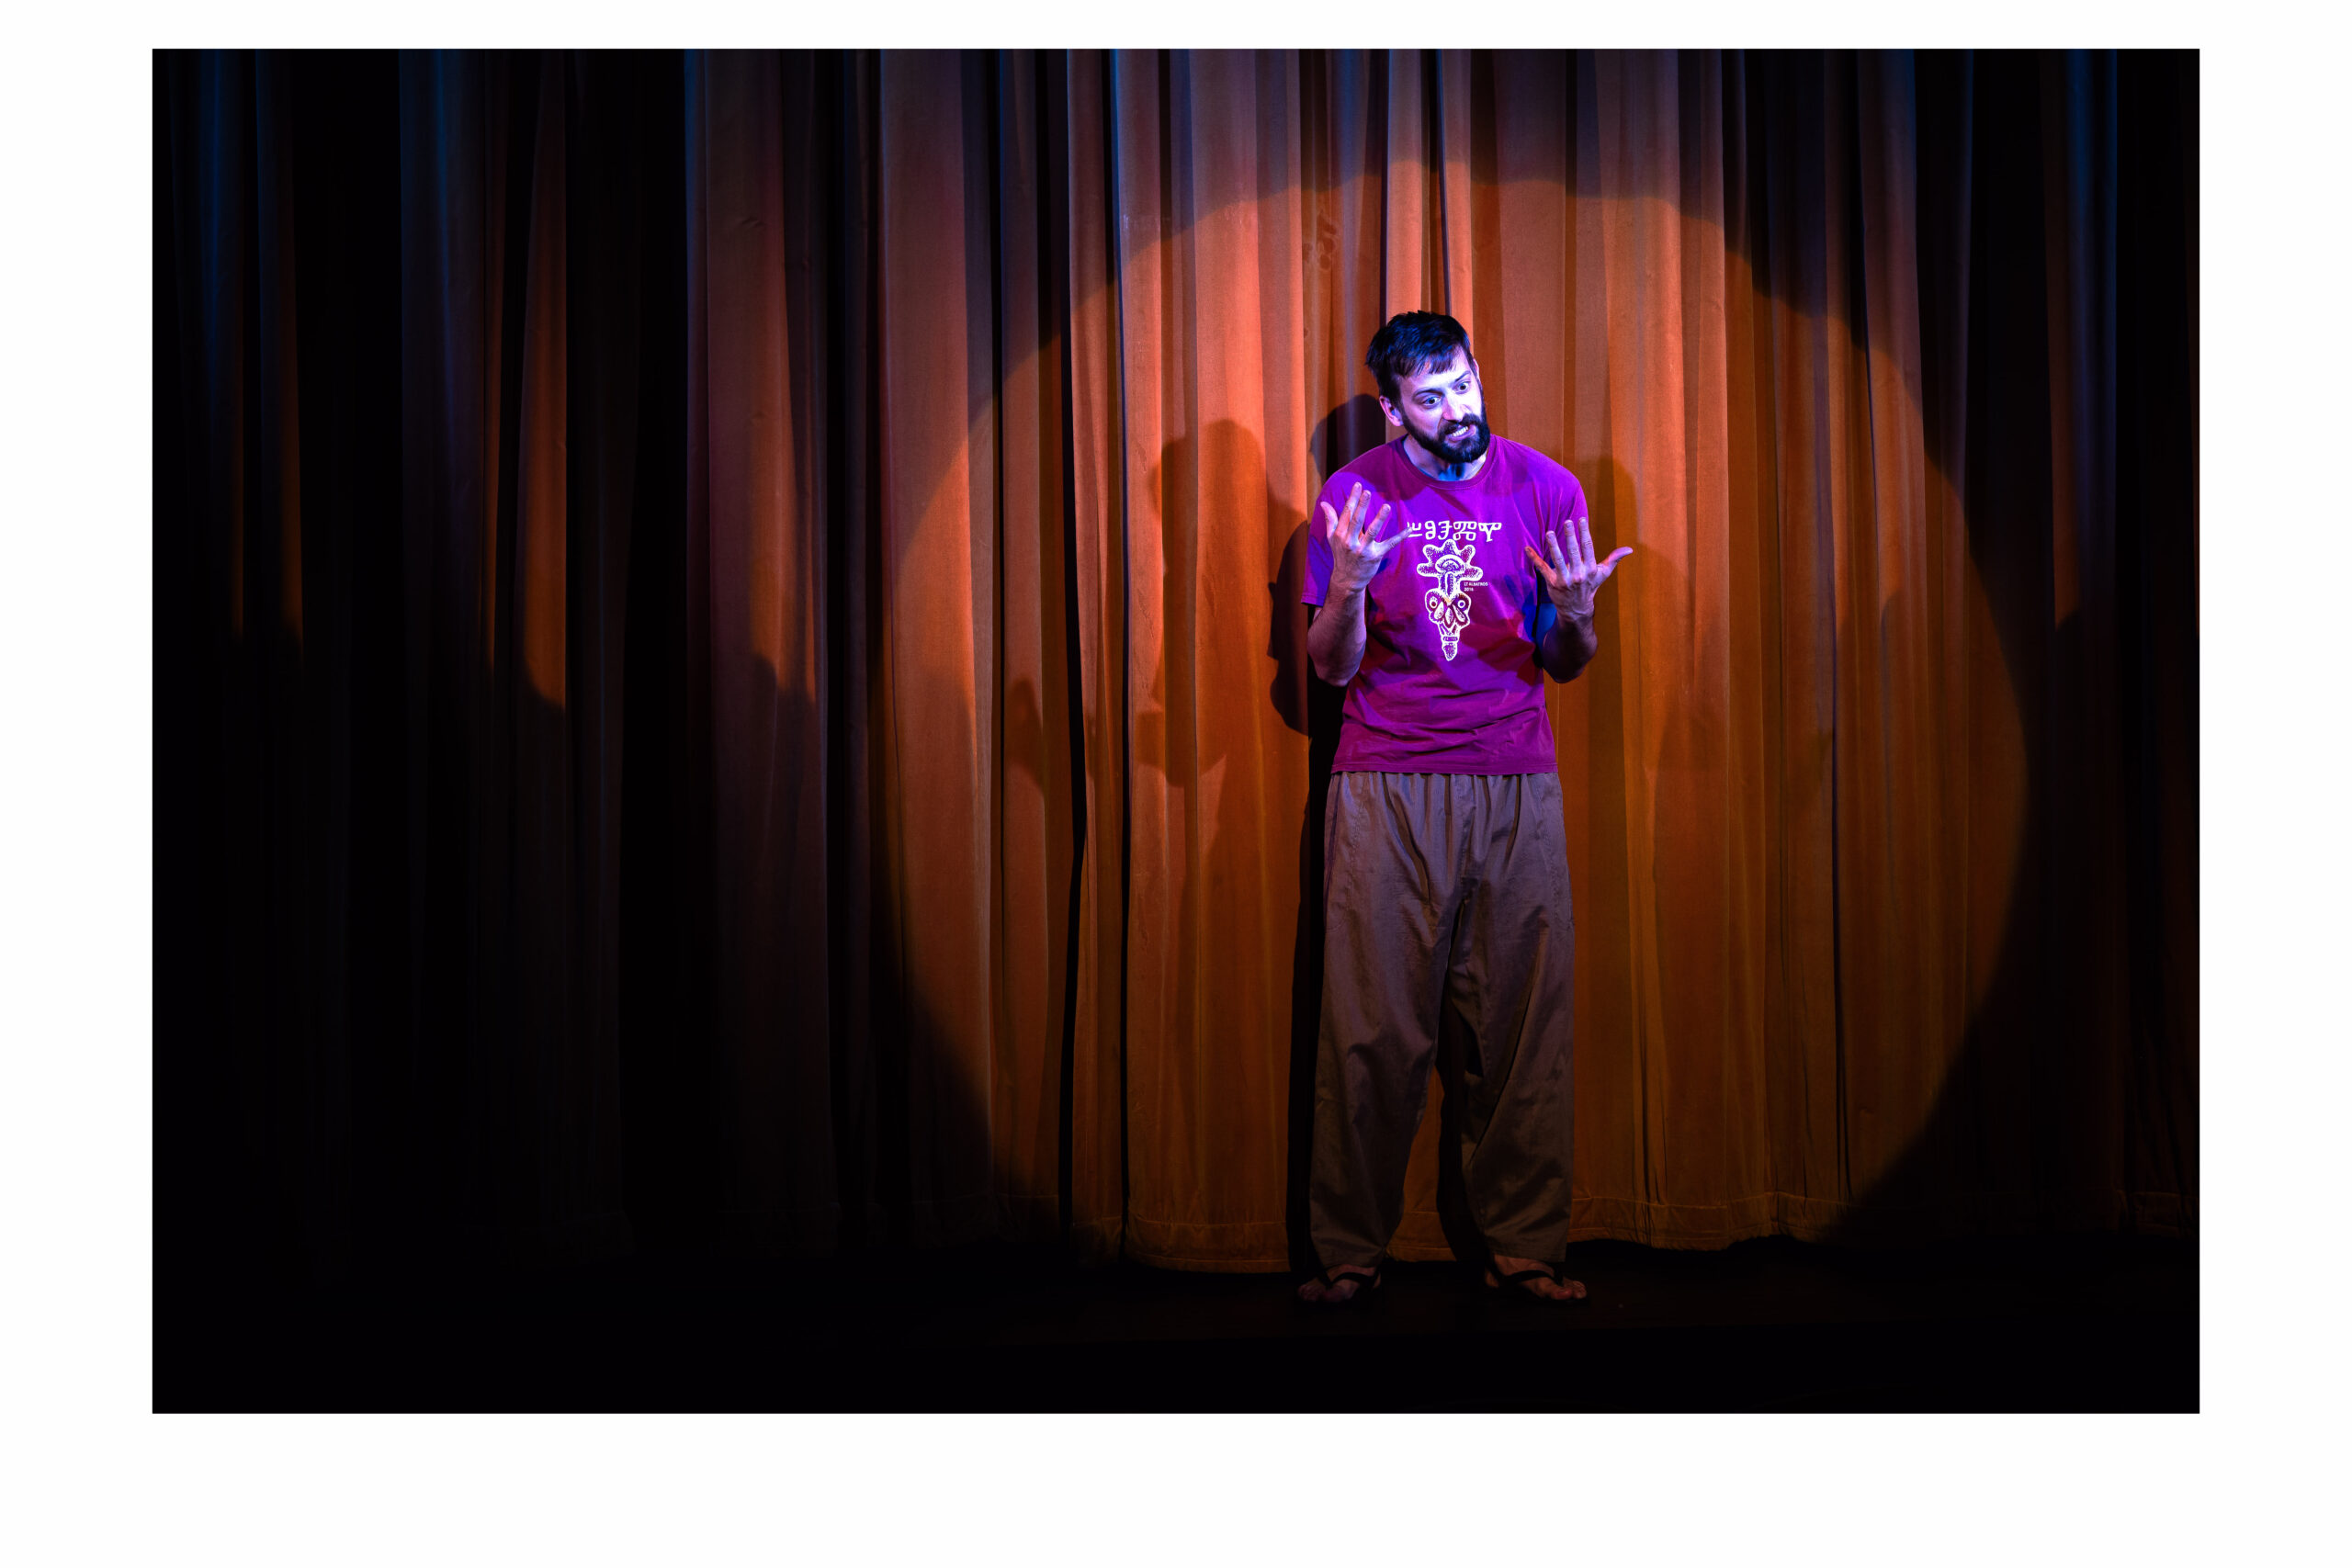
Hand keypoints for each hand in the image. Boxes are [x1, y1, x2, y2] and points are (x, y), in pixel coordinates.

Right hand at [1321, 481, 1401, 596]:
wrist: (1347, 580)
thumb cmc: (1340, 555)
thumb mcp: (1332, 538)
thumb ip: (1330, 519)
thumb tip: (1323, 503)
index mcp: (1339, 535)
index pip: (1346, 514)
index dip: (1352, 499)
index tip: (1358, 486)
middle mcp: (1349, 541)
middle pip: (1357, 521)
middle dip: (1362, 506)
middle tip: (1367, 492)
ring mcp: (1363, 549)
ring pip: (1371, 532)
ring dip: (1379, 519)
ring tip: (1386, 506)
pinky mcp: (1375, 556)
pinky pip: (1389, 544)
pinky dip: (1400, 537)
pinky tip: (1409, 529)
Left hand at [1525, 515, 1630, 621]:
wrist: (1577, 609)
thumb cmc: (1590, 587)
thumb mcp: (1603, 573)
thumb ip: (1614, 559)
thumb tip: (1630, 549)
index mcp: (1590, 568)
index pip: (1587, 547)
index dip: (1584, 533)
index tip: (1581, 520)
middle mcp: (1578, 574)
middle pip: (1573, 551)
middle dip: (1570, 536)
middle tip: (1566, 522)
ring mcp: (1565, 579)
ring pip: (1558, 559)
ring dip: (1553, 545)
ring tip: (1550, 532)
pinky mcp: (1552, 583)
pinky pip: (1542, 569)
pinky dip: (1534, 558)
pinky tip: (1527, 549)